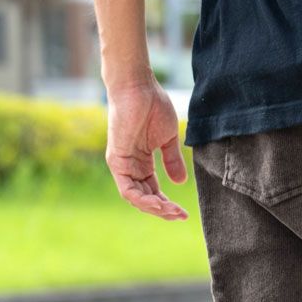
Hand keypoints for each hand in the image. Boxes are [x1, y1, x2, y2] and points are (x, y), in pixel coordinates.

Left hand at [104, 77, 188, 219]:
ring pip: (136, 199)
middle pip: (145, 199)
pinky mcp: (117, 161)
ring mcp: (122, 165)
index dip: (167, 205)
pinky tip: (159, 204)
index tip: (184, 213)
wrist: (139, 86)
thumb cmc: (153, 105)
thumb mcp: (168, 139)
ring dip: (154, 209)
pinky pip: (128, 190)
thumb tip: (180, 182)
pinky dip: (143, 201)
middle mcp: (130, 167)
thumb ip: (172, 160)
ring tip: (171, 211)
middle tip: (180, 215)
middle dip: (163, 211)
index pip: (152, 192)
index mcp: (141, 163)